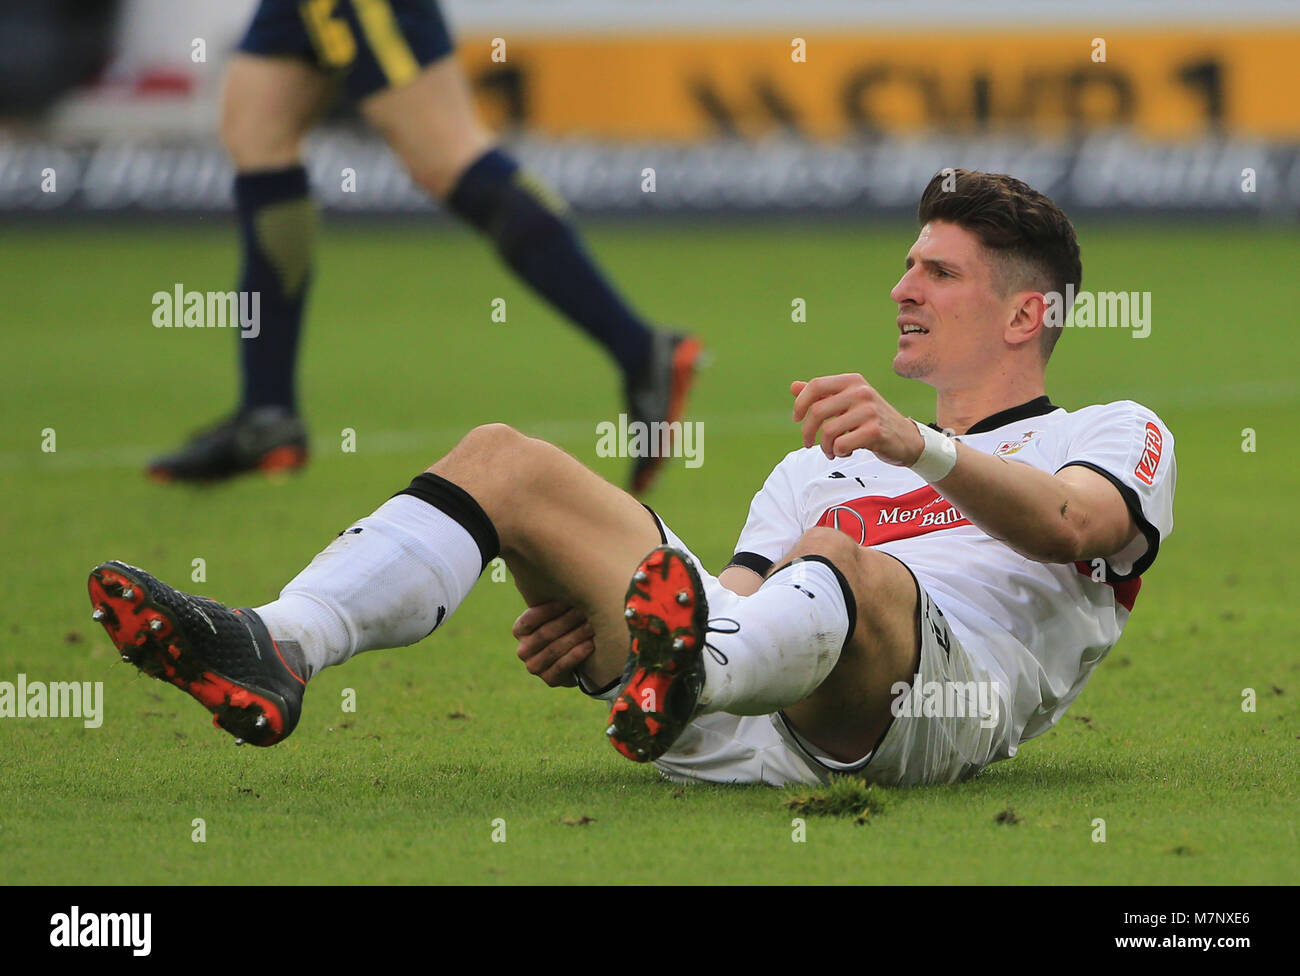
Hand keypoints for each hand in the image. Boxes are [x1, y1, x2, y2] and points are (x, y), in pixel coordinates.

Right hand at [512, 601, 594, 687]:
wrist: (581, 655)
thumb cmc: (569, 624)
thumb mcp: (558, 609)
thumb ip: (551, 595)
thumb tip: (548, 568)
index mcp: (520, 630)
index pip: (530, 620)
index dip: (549, 610)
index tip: (569, 599)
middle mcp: (524, 650)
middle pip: (545, 634)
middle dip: (568, 621)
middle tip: (586, 611)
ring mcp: (535, 667)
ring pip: (554, 649)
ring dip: (575, 636)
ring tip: (593, 626)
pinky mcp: (550, 680)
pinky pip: (562, 666)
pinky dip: (577, 654)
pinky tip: (591, 644)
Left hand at [790, 373, 924, 464]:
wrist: (905, 438)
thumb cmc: (871, 420)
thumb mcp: (847, 403)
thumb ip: (822, 395)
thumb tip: (793, 386)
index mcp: (852, 381)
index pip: (815, 385)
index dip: (800, 403)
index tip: (797, 419)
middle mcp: (861, 392)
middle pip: (817, 411)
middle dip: (807, 432)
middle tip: (809, 443)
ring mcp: (869, 411)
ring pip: (828, 431)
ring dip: (825, 447)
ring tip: (832, 451)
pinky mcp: (874, 431)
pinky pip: (842, 444)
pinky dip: (839, 452)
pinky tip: (846, 452)